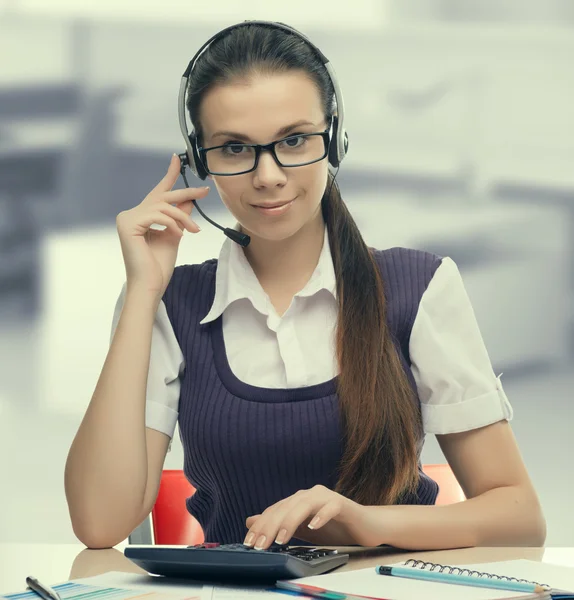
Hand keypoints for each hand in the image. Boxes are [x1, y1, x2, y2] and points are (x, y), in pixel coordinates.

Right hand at [116, 153, 209, 299]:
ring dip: (183, 218)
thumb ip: (180, 215)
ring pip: (163, 206)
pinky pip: (158, 215)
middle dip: (186, 193)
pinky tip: (178, 234)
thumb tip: (189, 198)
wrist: (150, 285)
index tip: (177, 159)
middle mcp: (130, 214)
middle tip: (204, 191)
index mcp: (140, 216)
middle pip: (162, 196)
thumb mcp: (175, 234)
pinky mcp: (128, 223)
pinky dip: (172, 224)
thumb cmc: (159, 265)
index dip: (169, 175)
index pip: (157, 192)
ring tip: (192, 231)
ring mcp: (127, 218)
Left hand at [243, 485, 380, 549]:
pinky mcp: (342, 504)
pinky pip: (330, 507)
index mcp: (298, 501)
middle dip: (270, 526)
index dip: (260, 525)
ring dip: (291, 521)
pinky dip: (321, 515)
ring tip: (280, 538)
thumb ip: (279, 525)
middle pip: (286, 507)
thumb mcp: (302, 529)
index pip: (275, 510)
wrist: (365, 526)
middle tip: (260, 544)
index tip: (249, 542)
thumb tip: (250, 521)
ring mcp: (326, 497)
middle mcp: (310, 495)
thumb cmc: (334, 528)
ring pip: (304, 505)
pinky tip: (314, 526)